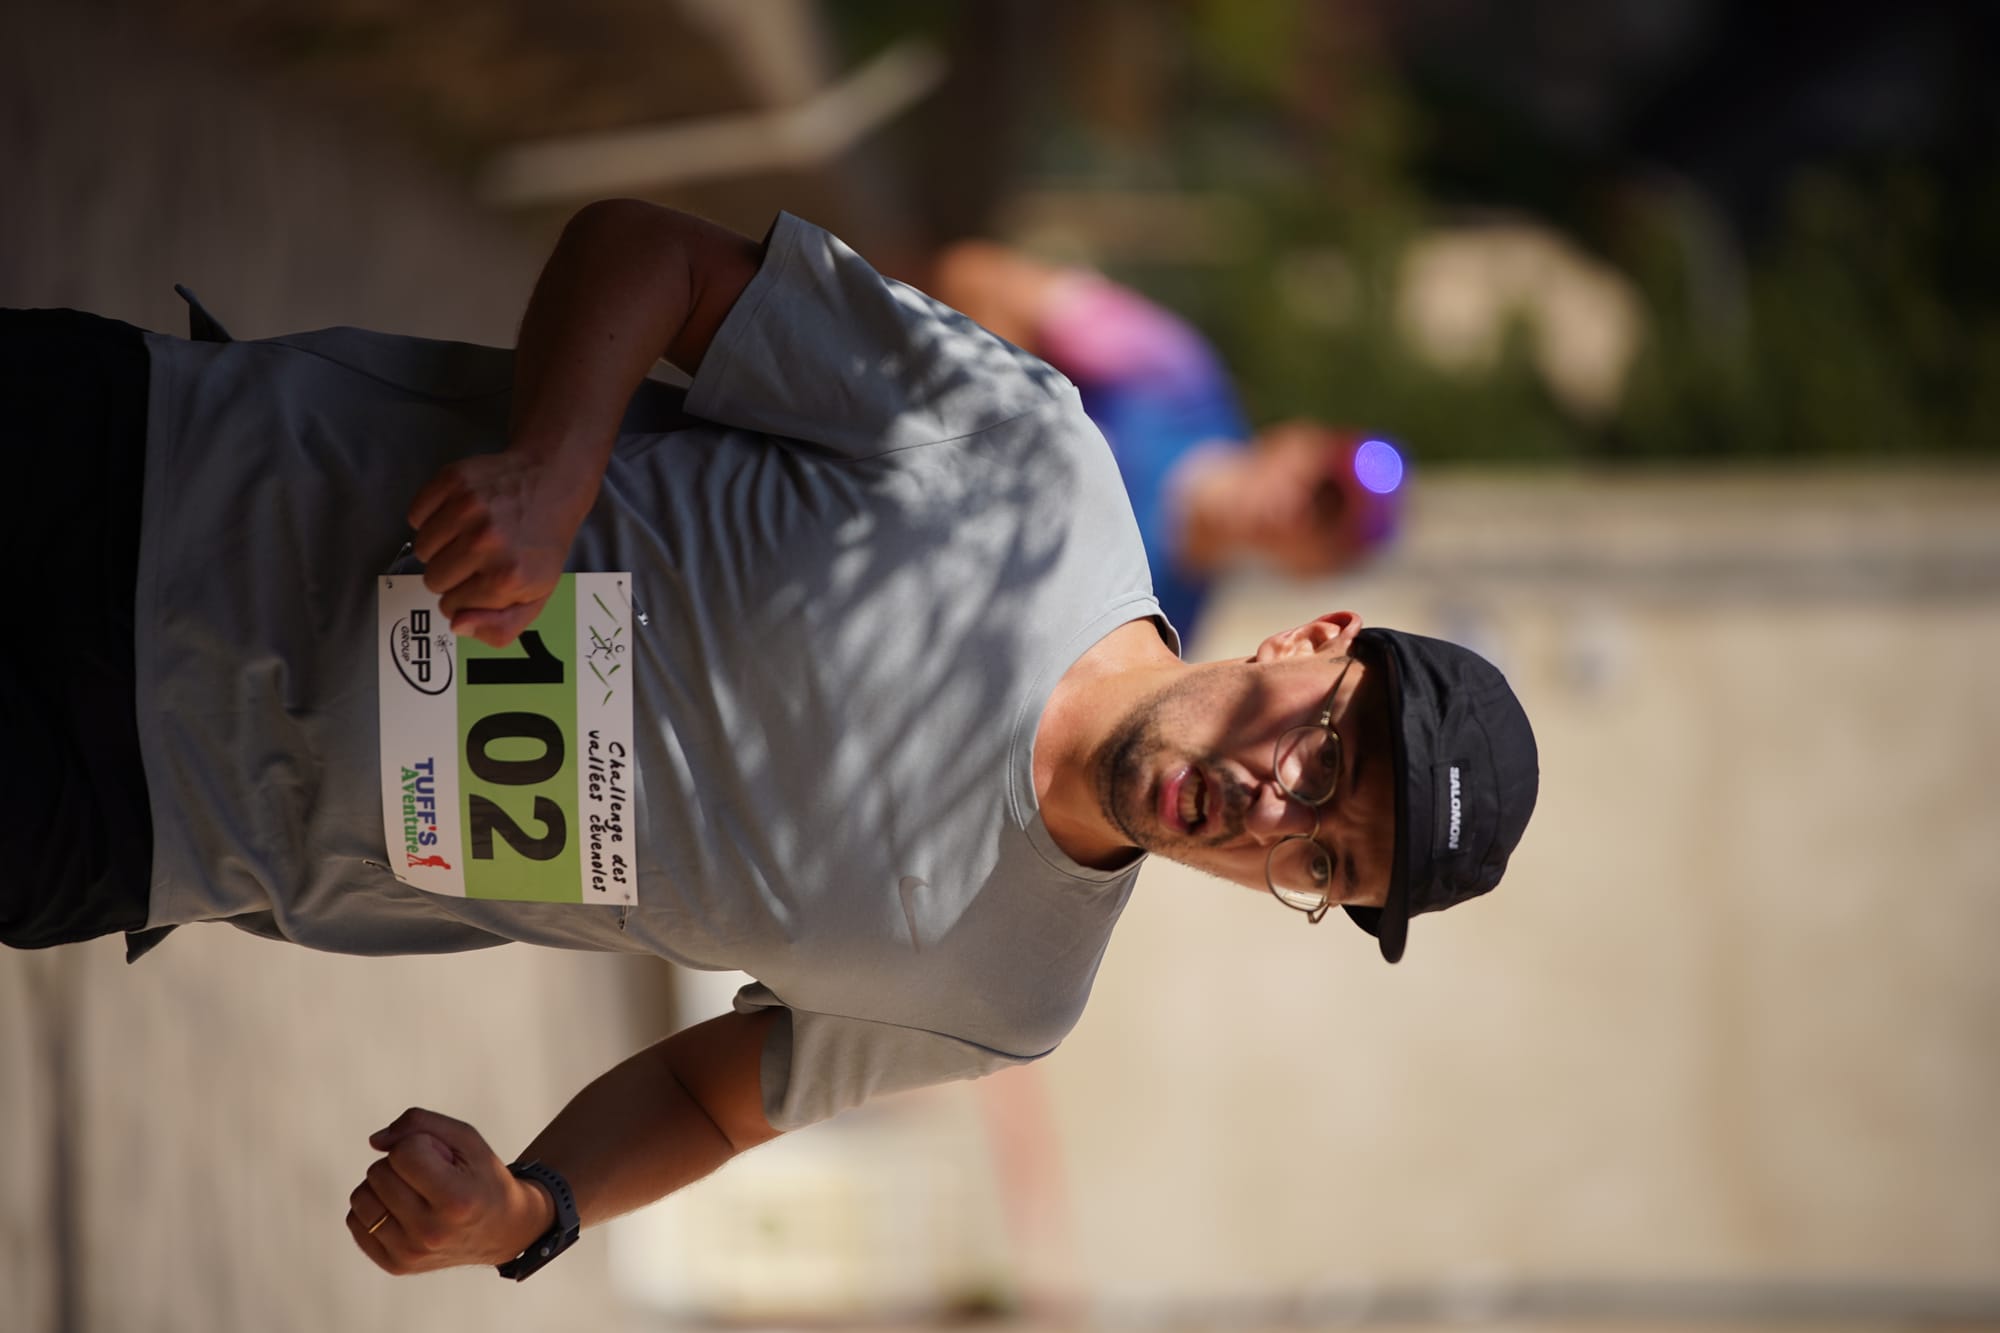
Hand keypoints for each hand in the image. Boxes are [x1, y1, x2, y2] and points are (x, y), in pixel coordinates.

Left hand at [345, 1108, 553, 1275]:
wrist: (502, 1230)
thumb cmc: (482, 1178)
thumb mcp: (467, 1139)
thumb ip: (421, 1123)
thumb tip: (375, 1141)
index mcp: (456, 1200)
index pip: (404, 1152)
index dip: (421, 1143)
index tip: (442, 1156)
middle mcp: (430, 1232)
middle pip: (378, 1172)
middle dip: (400, 1162)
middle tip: (431, 1174)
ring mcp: (410, 1253)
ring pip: (360, 1196)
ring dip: (382, 1185)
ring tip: (413, 1190)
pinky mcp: (395, 1265)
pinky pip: (355, 1221)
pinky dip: (374, 1207)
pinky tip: (400, 1208)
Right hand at [407, 452, 594, 647]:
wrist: (553, 482)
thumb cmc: (541, 544)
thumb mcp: (536, 596)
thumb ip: (500, 628)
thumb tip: (457, 625)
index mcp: (507, 578)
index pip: (451, 607)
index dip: (466, 598)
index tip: (484, 581)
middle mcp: (486, 543)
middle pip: (432, 579)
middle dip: (452, 574)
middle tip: (478, 557)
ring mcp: (467, 508)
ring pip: (420, 549)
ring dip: (439, 547)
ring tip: (469, 535)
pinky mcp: (452, 480)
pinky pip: (415, 515)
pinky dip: (429, 518)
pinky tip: (458, 515)